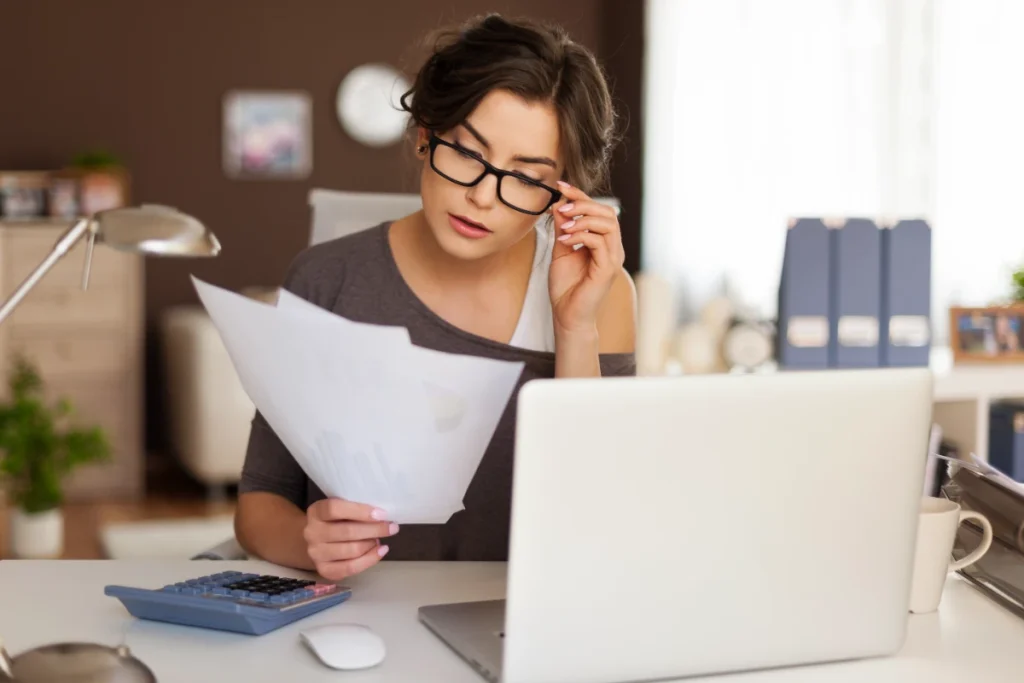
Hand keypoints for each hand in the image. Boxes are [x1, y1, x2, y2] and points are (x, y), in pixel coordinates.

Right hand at [304, 498, 398, 580]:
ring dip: (372, 544)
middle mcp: (312, 533)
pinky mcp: (323, 570)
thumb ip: (355, 508)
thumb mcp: (341, 508)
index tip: (382, 514)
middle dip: (375, 529)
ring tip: (380, 539)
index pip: (334, 509)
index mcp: (316, 511)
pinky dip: (370, 559)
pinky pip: (350, 568)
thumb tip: (382, 515)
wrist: (318, 540)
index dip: (360, 511)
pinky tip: (381, 551)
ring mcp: (316, 553)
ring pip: (351, 550)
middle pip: (347, 531)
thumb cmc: (336, 520)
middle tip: (392, 527)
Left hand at [548, 181, 625, 336]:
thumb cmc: (566, 287)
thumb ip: (562, 228)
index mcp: (604, 242)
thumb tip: (559, 204)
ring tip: (563, 225)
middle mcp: (613, 248)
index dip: (581, 196)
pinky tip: (564, 239)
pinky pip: (599, 242)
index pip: (598, 211)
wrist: (567, 315)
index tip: (561, 186)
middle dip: (583, 204)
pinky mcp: (608, 269)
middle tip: (561, 207)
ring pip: (607, 224)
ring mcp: (613, 258)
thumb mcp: (561, 251)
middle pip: (607, 212)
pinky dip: (581, 235)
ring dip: (582, 219)